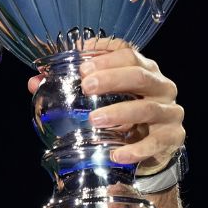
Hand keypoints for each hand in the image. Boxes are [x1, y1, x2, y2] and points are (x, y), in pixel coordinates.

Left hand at [26, 47, 184, 172]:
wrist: (153, 144)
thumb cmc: (124, 110)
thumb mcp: (102, 95)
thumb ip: (70, 85)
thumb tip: (35, 82)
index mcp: (143, 68)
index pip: (128, 54)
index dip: (105, 58)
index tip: (82, 67)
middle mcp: (160, 85)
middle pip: (139, 75)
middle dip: (111, 79)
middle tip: (86, 87)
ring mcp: (169, 111)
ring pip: (147, 108)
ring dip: (119, 113)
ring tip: (94, 119)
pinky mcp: (173, 136)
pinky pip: (155, 142)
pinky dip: (135, 149)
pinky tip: (116, 154)